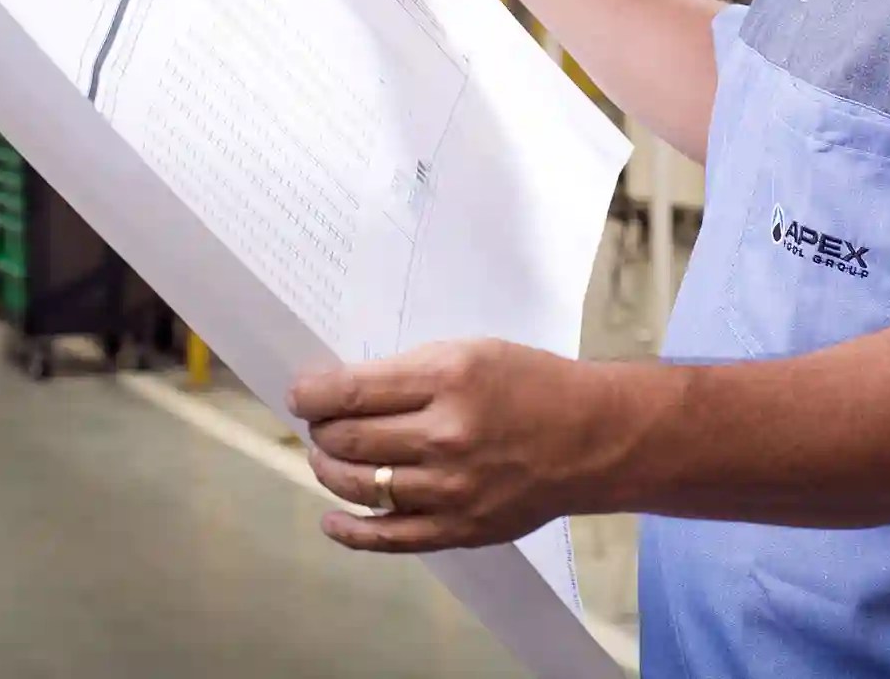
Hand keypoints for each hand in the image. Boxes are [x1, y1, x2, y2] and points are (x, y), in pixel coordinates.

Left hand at [288, 339, 604, 553]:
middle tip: (319, 421)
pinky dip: (350, 530)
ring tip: (328, 455)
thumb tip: (345, 390)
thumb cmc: (530, 384)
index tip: (300, 392)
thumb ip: (409, 372)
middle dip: (320, 428)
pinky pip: (387, 538)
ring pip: (358, 486)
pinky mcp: (458, 530)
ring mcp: (450, 490)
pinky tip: (332, 517)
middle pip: (348, 439)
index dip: (312, 393)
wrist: (590, 437)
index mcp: (448, 379)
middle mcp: (445, 436)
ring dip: (329, 469)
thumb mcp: (471, 352)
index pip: (352, 392)